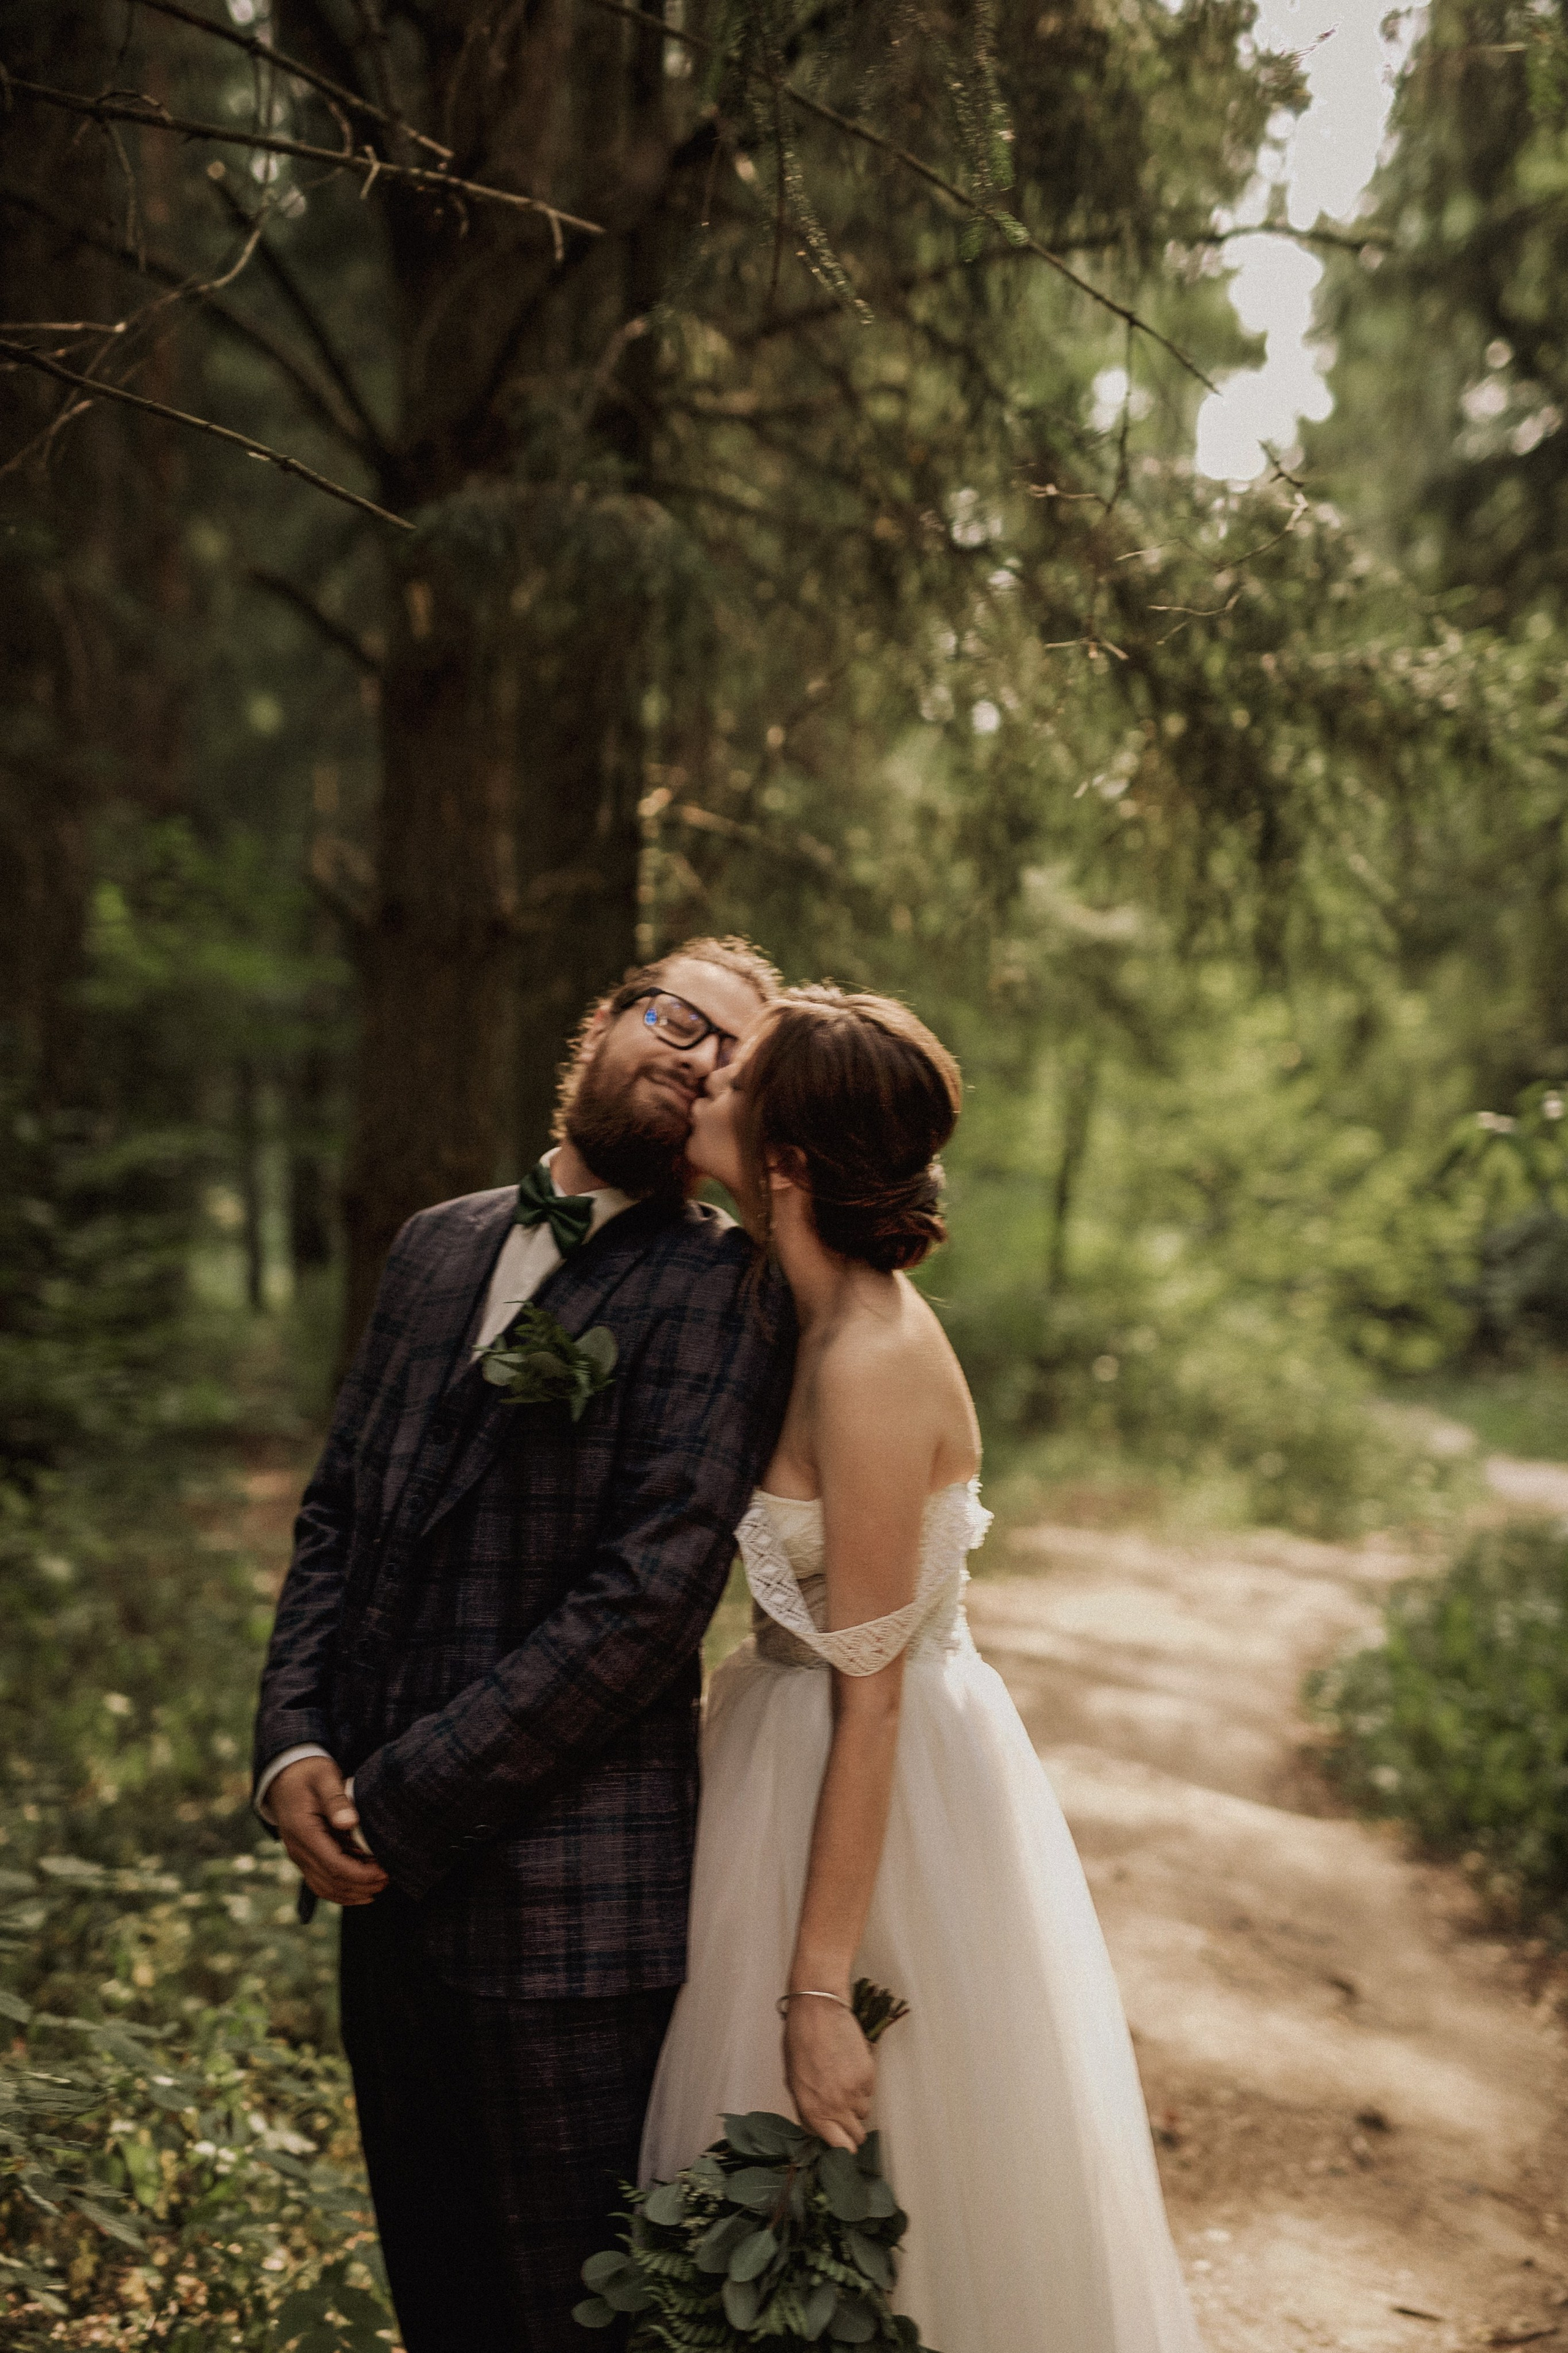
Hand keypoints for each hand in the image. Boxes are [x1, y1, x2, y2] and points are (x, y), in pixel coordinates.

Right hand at [270, 1756, 387, 1907]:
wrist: (284, 1776)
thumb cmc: (309, 1773)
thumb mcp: (324, 1777)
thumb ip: (336, 1799)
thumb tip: (349, 1823)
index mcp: (303, 1832)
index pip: (334, 1865)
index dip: (361, 1874)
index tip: (384, 1872)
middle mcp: (298, 1850)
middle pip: (331, 1881)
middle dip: (361, 1886)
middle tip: (388, 1879)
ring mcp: (299, 1856)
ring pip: (325, 1888)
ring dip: (353, 1892)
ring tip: (379, 1885)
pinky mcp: (304, 1857)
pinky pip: (321, 1882)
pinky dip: (341, 1890)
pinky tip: (362, 1889)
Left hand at [783, 1996, 873, 2151]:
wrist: (818, 2011)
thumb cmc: (799, 2043)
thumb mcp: (793, 2081)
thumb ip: (807, 2109)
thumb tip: (819, 2127)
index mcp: (813, 2111)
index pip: (839, 2147)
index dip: (844, 2149)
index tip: (844, 2145)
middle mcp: (836, 2106)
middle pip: (857, 2135)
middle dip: (852, 2129)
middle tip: (846, 2115)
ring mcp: (854, 2091)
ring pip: (864, 2111)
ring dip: (857, 2103)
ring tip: (844, 2082)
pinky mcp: (868, 2074)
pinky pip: (870, 2090)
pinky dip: (863, 2084)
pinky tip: (851, 2067)